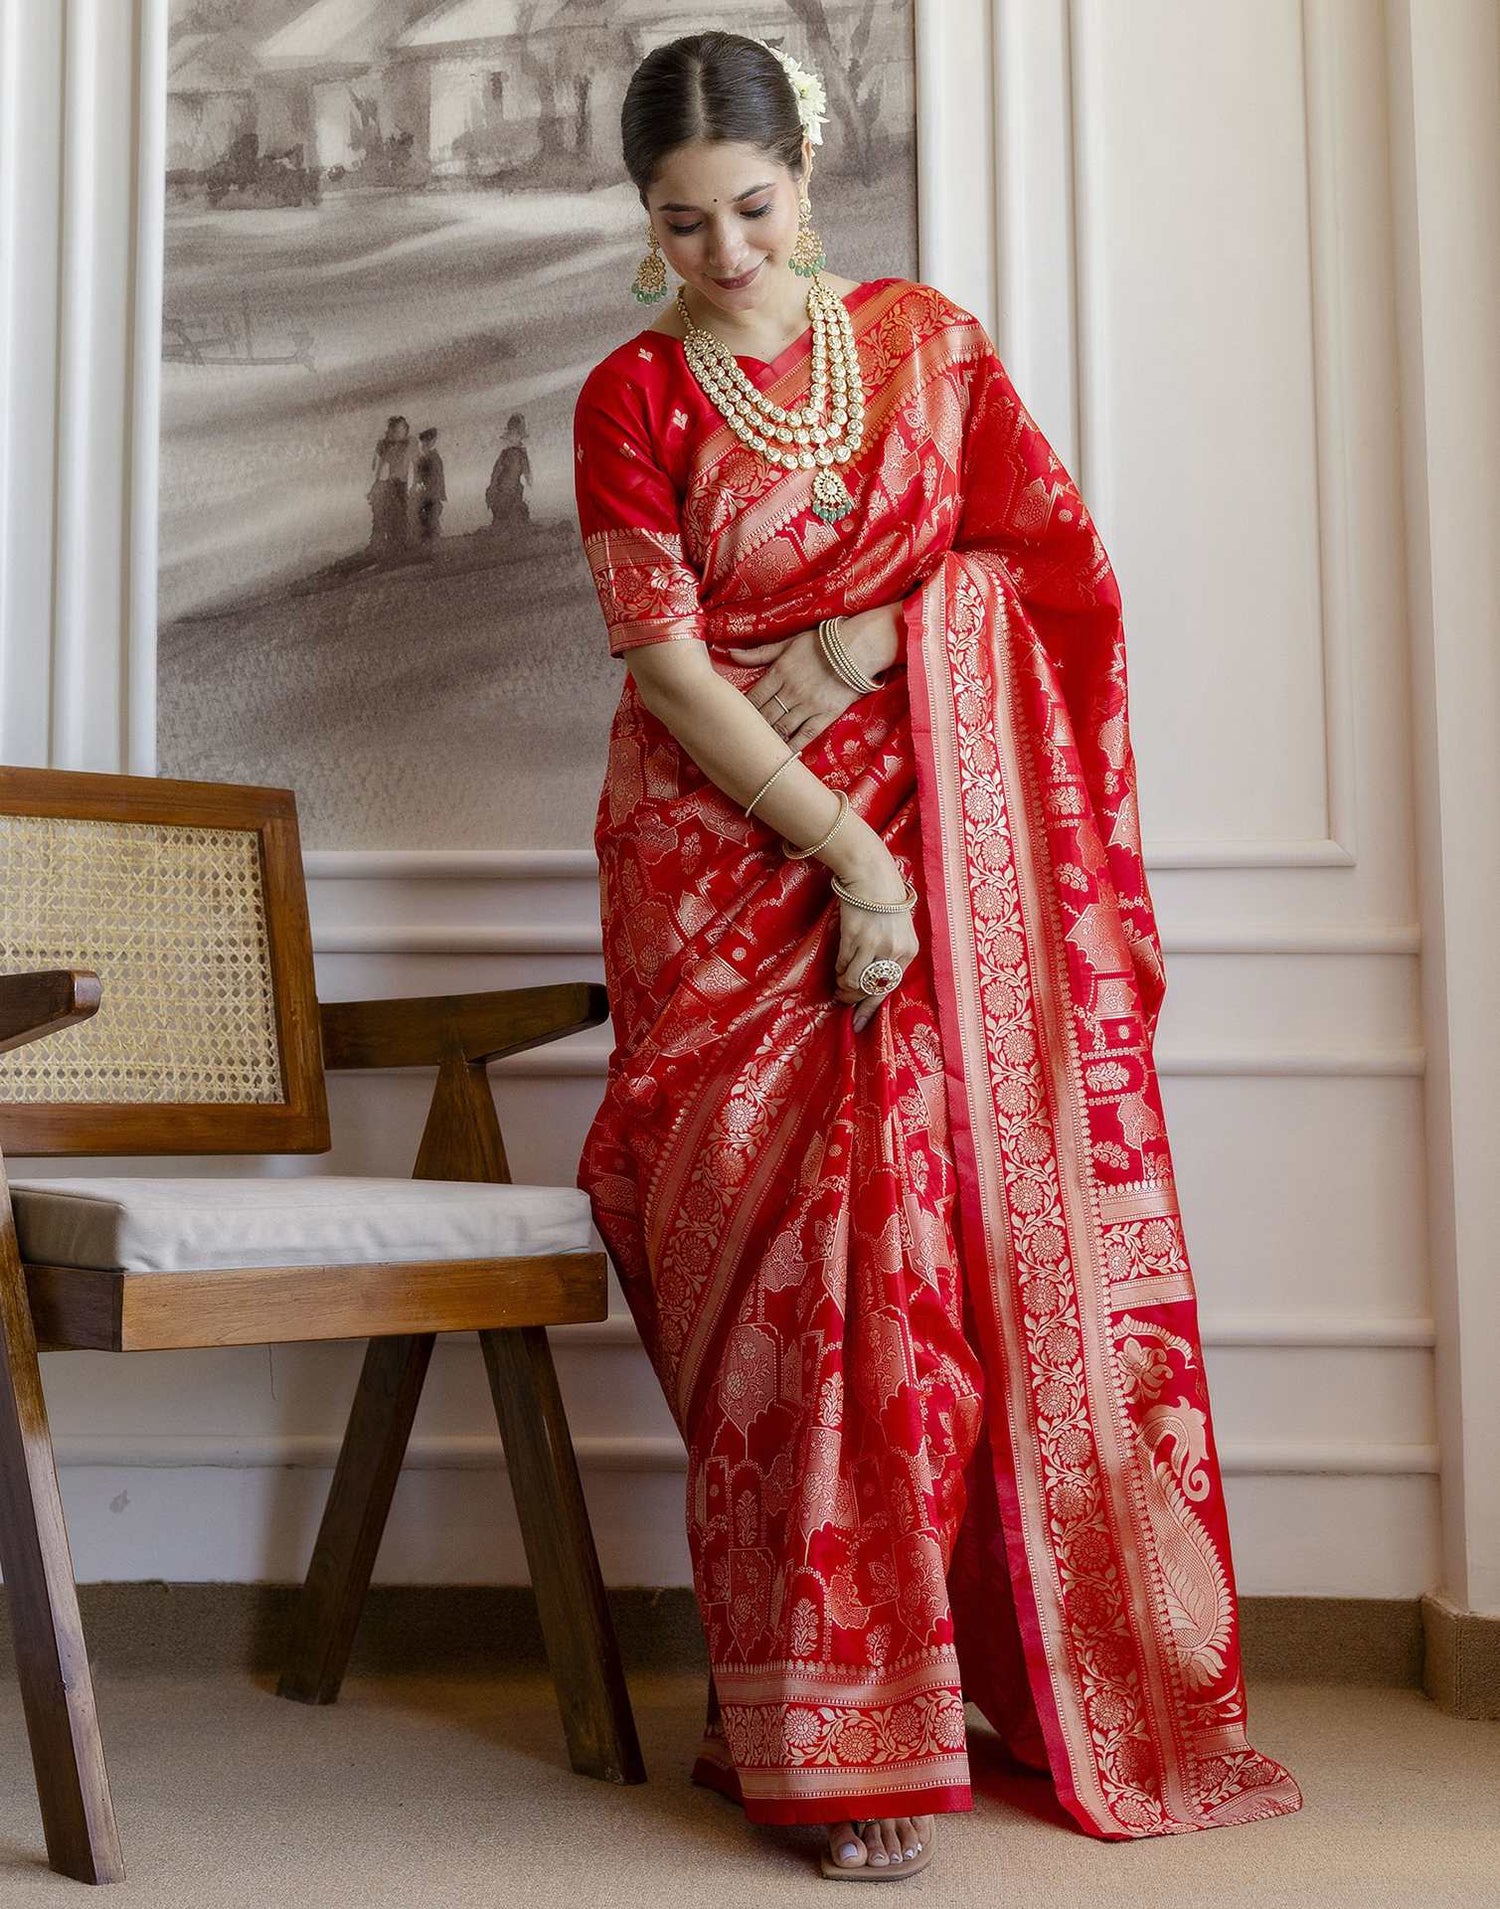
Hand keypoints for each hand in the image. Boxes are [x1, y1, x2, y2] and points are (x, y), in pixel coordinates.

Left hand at [725, 603, 900, 752]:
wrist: (858, 648)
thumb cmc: (822, 643)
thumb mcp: (788, 643)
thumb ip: (760, 653)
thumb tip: (731, 655)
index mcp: (780, 671)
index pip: (753, 697)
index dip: (743, 709)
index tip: (736, 717)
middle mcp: (791, 691)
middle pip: (764, 715)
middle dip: (752, 727)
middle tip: (742, 737)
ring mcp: (808, 705)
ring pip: (781, 727)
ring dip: (769, 738)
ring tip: (758, 747)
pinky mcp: (825, 715)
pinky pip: (805, 735)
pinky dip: (792, 747)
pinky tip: (782, 756)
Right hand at [833, 853, 919, 1032]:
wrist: (871, 876)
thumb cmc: (883, 903)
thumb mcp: (898, 930)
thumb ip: (891, 955)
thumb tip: (871, 985)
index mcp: (908, 951)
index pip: (890, 988)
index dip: (870, 1008)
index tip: (858, 1023)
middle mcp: (894, 950)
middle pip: (871, 988)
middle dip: (854, 998)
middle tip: (842, 997)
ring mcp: (875, 944)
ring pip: (854, 980)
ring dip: (843, 984)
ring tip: (839, 981)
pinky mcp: (855, 937)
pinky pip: (843, 965)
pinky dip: (839, 969)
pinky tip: (838, 966)